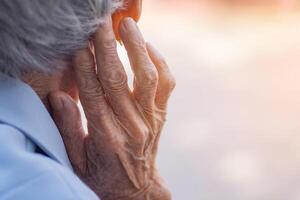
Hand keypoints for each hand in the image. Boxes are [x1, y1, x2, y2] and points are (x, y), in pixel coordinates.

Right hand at [49, 17, 174, 199]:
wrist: (136, 188)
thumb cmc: (103, 174)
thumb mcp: (78, 159)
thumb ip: (69, 127)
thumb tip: (59, 96)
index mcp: (107, 137)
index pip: (93, 94)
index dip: (85, 67)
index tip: (79, 46)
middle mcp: (132, 126)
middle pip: (118, 80)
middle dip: (107, 49)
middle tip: (101, 25)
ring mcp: (151, 120)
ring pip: (147, 78)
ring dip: (137, 49)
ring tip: (128, 26)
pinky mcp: (161, 115)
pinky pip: (166, 84)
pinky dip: (159, 62)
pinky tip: (147, 46)